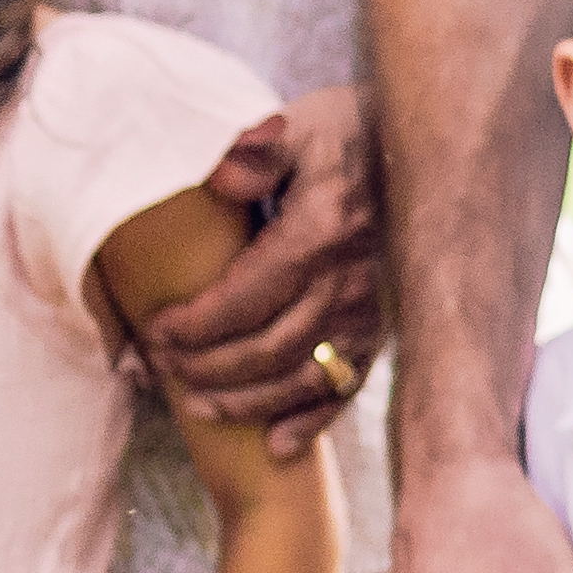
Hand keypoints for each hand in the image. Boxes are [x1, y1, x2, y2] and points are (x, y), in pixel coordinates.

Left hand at [140, 86, 385, 453]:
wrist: (417, 148)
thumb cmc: (342, 135)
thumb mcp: (296, 126)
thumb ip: (255, 151)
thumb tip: (223, 177)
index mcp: (320, 232)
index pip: (246, 297)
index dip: (195, 325)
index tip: (156, 331)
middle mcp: (350, 282)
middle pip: (268, 348)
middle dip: (208, 368)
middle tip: (164, 369)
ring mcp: (370, 311)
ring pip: (302, 377)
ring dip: (247, 402)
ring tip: (198, 406)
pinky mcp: (381, 328)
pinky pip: (349, 386)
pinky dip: (314, 422)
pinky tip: (278, 445)